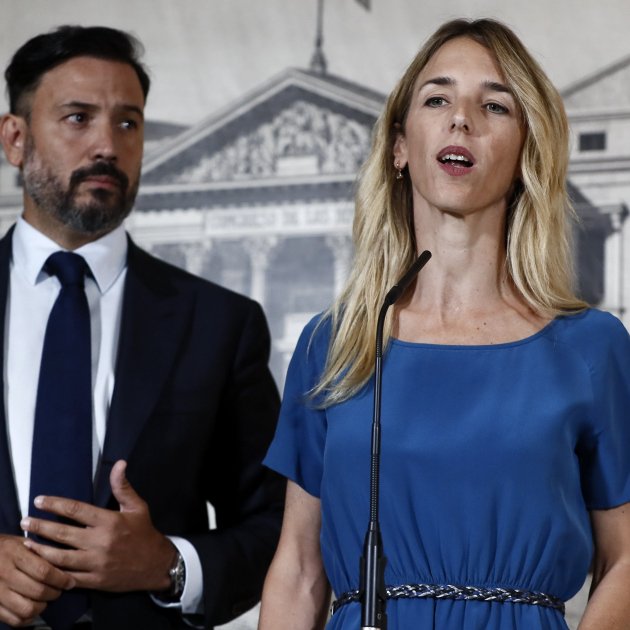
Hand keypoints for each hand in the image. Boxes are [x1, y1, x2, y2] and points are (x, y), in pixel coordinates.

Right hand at [0, 534, 73, 626]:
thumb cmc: (3, 547)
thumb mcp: (20, 542)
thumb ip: (40, 551)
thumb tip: (63, 563)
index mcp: (15, 555)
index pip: (44, 571)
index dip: (60, 579)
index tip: (70, 582)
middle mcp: (5, 574)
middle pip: (38, 591)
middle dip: (54, 593)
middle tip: (59, 591)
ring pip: (26, 609)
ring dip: (41, 607)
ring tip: (45, 600)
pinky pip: (13, 620)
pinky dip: (27, 618)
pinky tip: (32, 609)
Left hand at [21, 460, 176, 592]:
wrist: (156, 565)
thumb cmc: (145, 533)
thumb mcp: (137, 507)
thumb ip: (123, 486)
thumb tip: (119, 464)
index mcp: (109, 522)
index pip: (76, 510)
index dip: (55, 504)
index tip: (39, 500)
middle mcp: (100, 542)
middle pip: (62, 533)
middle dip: (40, 526)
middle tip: (25, 521)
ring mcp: (96, 563)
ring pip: (60, 557)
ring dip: (41, 549)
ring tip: (26, 542)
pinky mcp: (94, 580)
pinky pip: (67, 577)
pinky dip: (52, 572)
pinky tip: (42, 565)